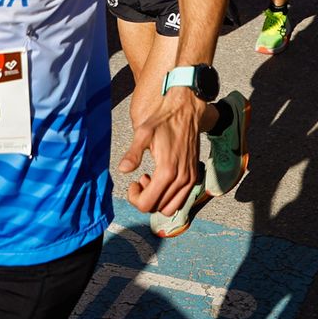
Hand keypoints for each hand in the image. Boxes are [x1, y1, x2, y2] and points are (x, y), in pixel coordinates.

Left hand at [117, 87, 201, 214]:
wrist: (186, 110)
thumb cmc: (164, 120)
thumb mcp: (143, 133)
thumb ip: (133, 153)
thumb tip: (123, 169)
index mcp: (167, 171)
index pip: (147, 204)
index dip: (135, 199)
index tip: (132, 183)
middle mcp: (182, 179)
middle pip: (158, 208)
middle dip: (145, 199)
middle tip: (140, 180)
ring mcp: (190, 179)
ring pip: (171, 208)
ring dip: (158, 199)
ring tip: (150, 180)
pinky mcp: (194, 176)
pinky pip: (181, 199)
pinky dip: (169, 196)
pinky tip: (162, 178)